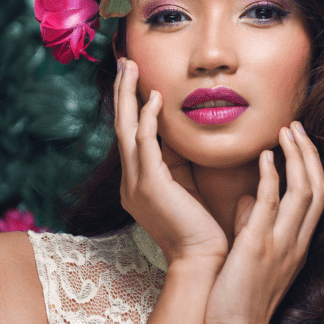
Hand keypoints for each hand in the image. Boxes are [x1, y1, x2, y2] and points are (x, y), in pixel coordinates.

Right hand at [114, 58, 227, 268]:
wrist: (202, 260)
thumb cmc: (199, 225)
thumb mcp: (184, 185)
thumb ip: (176, 159)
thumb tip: (177, 131)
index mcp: (137, 181)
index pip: (131, 135)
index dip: (131, 105)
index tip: (135, 80)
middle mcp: (130, 180)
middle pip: (121, 126)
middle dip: (122, 93)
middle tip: (124, 62)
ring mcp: (135, 183)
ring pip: (127, 129)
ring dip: (128, 96)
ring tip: (131, 68)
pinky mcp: (150, 185)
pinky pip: (144, 143)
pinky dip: (148, 119)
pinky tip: (154, 98)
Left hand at [203, 121, 323, 323]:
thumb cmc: (240, 295)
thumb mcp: (255, 256)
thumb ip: (254, 223)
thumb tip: (248, 196)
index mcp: (297, 244)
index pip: (318, 197)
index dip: (312, 165)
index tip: (299, 142)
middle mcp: (296, 241)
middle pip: (319, 187)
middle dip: (310, 153)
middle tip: (296, 126)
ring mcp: (281, 243)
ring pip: (304, 190)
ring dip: (297, 156)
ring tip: (286, 131)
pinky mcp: (258, 246)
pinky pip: (272, 203)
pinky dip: (273, 175)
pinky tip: (266, 155)